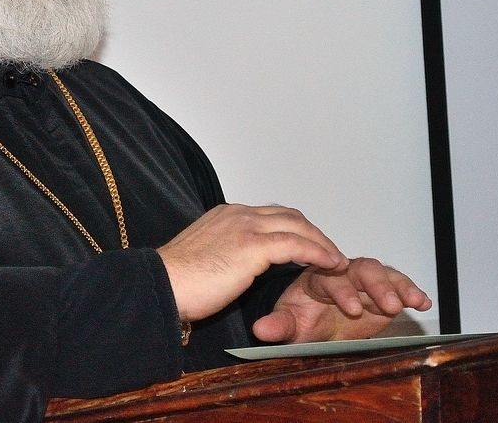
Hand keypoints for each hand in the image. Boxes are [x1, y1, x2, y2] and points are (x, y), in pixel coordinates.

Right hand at [157, 204, 347, 322]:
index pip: (270, 214)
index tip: (307, 245)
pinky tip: (330, 265)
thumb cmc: (177, 280)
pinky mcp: (253, 247)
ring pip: (297, 225)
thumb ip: (222, 251)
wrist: (161, 284)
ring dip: (321, 242)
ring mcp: (246, 227)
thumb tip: (230, 264)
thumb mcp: (202, 256)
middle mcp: (238, 214)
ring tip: (336, 260)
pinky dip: (317, 252)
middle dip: (313, 232)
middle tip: (329, 252)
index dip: (293, 228)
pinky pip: (296, 244)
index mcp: (226, 215)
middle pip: (289, 215)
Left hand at [252, 257, 431, 342]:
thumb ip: (279, 325)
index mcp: (317, 276)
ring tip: (407, 302)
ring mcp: (363, 281)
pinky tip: (422, 301)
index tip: (352, 307)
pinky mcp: (382, 291)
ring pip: (381, 274)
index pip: (331, 276)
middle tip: (387, 305)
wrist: (317, 322)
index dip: (343, 290)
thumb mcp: (290, 324)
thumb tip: (260, 330)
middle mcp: (342, 273)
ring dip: (395, 287)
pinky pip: (398, 285)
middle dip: (375, 286)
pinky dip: (411, 291)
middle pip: (360, 269)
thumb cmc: (302, 318)